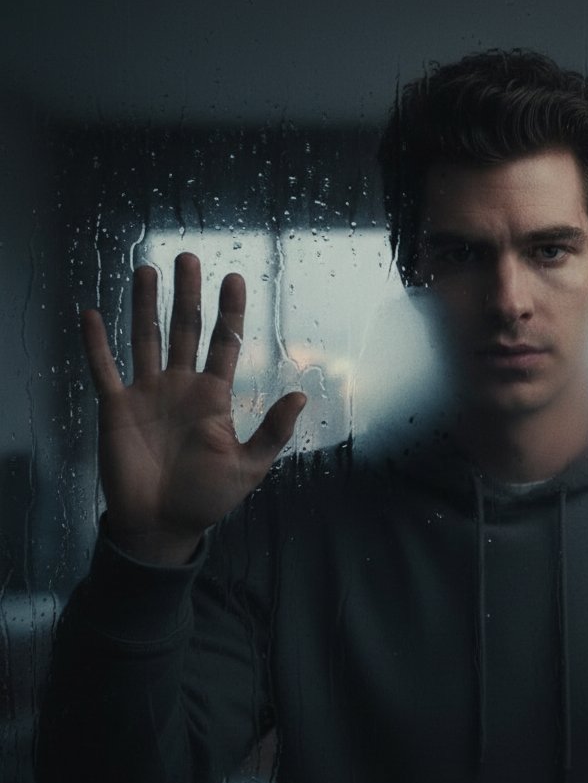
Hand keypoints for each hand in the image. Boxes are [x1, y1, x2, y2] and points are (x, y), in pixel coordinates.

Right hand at [82, 252, 305, 563]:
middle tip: (189, 257)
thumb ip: (273, 431)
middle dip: (188, 294)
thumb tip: (300, 395)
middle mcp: (181, 386)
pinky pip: (104, 368)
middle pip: (185, 329)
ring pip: (147, 338)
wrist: (162, 525)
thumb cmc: (208, 497)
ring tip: (146, 269)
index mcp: (214, 396)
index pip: (224, 343)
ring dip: (144, 305)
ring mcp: (147, 393)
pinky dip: (96, 343)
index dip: (229, 312)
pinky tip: (91, 314)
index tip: (235, 278)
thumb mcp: (249, 466)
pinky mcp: (115, 407)